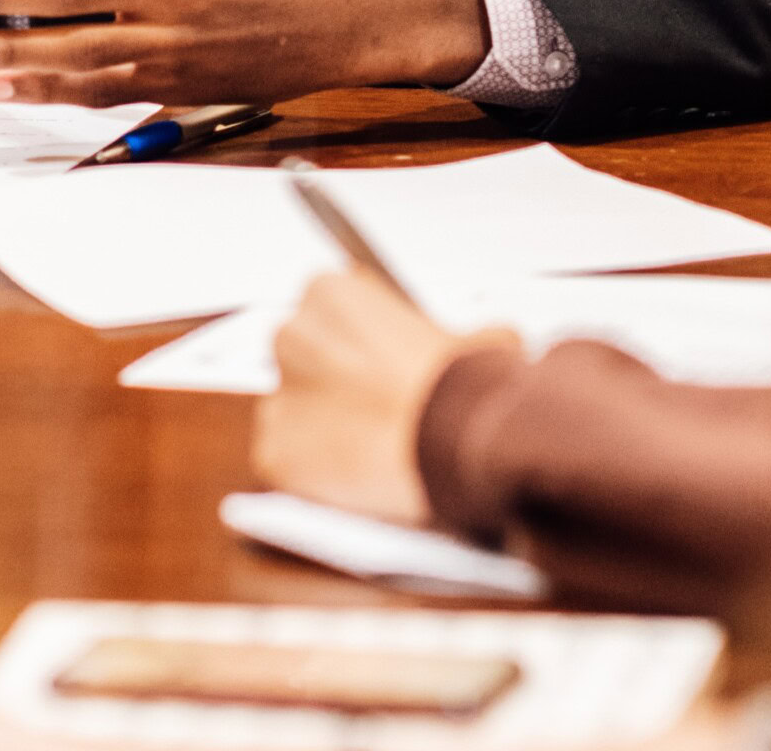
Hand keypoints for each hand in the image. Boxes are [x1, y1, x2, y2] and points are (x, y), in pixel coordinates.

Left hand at [253, 270, 502, 525]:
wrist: (450, 443)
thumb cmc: (462, 386)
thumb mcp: (485, 339)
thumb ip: (468, 335)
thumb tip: (496, 342)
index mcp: (330, 292)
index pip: (333, 308)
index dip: (363, 338)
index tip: (387, 363)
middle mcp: (292, 335)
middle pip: (304, 355)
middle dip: (334, 378)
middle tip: (378, 407)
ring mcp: (279, 396)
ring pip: (293, 409)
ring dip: (321, 425)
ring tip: (371, 448)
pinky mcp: (275, 452)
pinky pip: (288, 460)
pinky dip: (314, 472)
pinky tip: (356, 478)